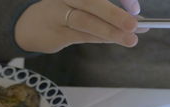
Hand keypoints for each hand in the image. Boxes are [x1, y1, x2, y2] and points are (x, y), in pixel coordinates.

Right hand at [15, 0, 143, 52]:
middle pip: (90, 1)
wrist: (30, 26)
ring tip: (130, 39)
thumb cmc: (65, 12)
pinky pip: (81, 36)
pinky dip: (100, 38)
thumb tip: (139, 21)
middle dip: (114, 14)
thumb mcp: (86, 5)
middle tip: (134, 24)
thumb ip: (109, 11)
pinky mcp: (54, 32)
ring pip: (85, 21)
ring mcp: (57, 12)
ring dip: (110, 31)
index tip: (135, 7)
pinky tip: (115, 40)